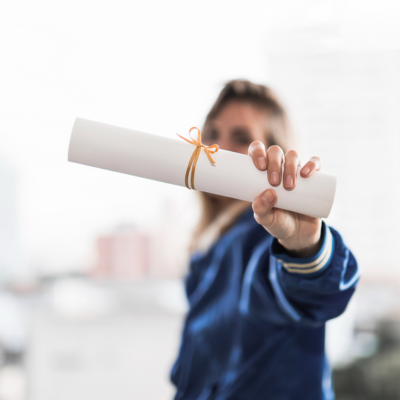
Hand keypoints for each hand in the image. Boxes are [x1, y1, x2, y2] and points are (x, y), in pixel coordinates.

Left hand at [249, 142, 322, 257]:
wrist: (298, 234)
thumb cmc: (277, 222)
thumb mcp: (265, 219)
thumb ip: (261, 209)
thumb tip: (269, 193)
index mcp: (261, 171)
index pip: (257, 151)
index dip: (257, 151)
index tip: (259, 166)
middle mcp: (278, 166)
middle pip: (276, 152)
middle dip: (274, 163)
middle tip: (274, 182)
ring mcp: (296, 170)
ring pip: (293, 155)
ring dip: (290, 165)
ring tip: (290, 185)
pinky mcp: (314, 177)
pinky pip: (315, 162)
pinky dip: (313, 163)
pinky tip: (307, 173)